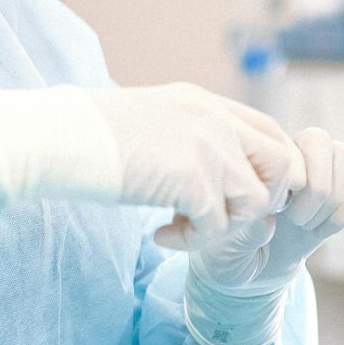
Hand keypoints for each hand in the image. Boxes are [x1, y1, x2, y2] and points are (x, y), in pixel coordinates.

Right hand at [85, 85, 305, 242]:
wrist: (60, 138)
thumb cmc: (91, 136)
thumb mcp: (153, 119)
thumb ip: (189, 134)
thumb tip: (213, 168)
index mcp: (207, 103)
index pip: (271, 132)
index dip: (266, 170)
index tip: (234, 194)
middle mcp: (216, 120)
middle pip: (283, 165)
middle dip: (261, 200)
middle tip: (222, 215)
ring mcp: (208, 147)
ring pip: (256, 202)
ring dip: (224, 225)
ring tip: (183, 227)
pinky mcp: (192, 180)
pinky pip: (217, 227)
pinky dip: (190, 241)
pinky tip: (160, 234)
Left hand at [182, 127, 343, 285]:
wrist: (247, 276)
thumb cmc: (226, 255)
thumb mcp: (223, 248)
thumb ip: (245, 232)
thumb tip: (270, 221)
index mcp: (255, 162)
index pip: (287, 143)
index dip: (291, 179)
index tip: (274, 211)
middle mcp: (286, 162)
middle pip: (321, 141)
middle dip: (317, 185)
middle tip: (297, 219)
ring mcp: (312, 178)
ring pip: (343, 157)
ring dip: (330, 199)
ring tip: (304, 225)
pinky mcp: (331, 201)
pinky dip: (337, 218)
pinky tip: (315, 234)